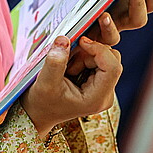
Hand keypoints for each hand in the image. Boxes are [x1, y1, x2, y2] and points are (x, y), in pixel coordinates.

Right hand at [21, 14, 122, 138]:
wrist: (40, 112)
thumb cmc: (42, 103)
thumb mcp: (45, 82)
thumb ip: (55, 62)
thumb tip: (64, 40)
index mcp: (97, 98)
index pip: (112, 67)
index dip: (99, 50)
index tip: (80, 41)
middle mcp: (105, 94)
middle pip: (111, 60)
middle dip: (90, 53)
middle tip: (68, 60)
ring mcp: (103, 89)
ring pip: (105, 58)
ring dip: (85, 55)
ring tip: (66, 68)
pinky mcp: (98, 82)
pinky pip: (98, 61)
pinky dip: (83, 58)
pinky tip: (70, 68)